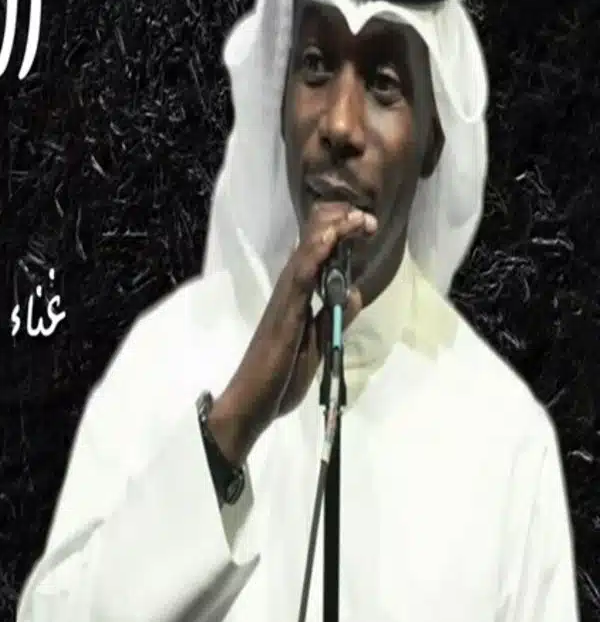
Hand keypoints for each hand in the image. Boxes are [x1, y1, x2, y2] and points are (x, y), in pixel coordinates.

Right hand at [209, 201, 376, 465]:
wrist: (253, 404)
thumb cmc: (279, 379)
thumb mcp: (318, 345)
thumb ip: (333, 318)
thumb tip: (352, 292)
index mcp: (299, 299)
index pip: (320, 258)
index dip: (343, 238)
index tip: (366, 227)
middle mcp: (290, 292)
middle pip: (313, 247)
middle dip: (341, 228)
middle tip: (368, 220)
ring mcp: (285, 300)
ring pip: (307, 255)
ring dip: (333, 234)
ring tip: (356, 218)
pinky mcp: (283, 312)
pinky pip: (299, 278)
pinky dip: (314, 255)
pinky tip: (329, 238)